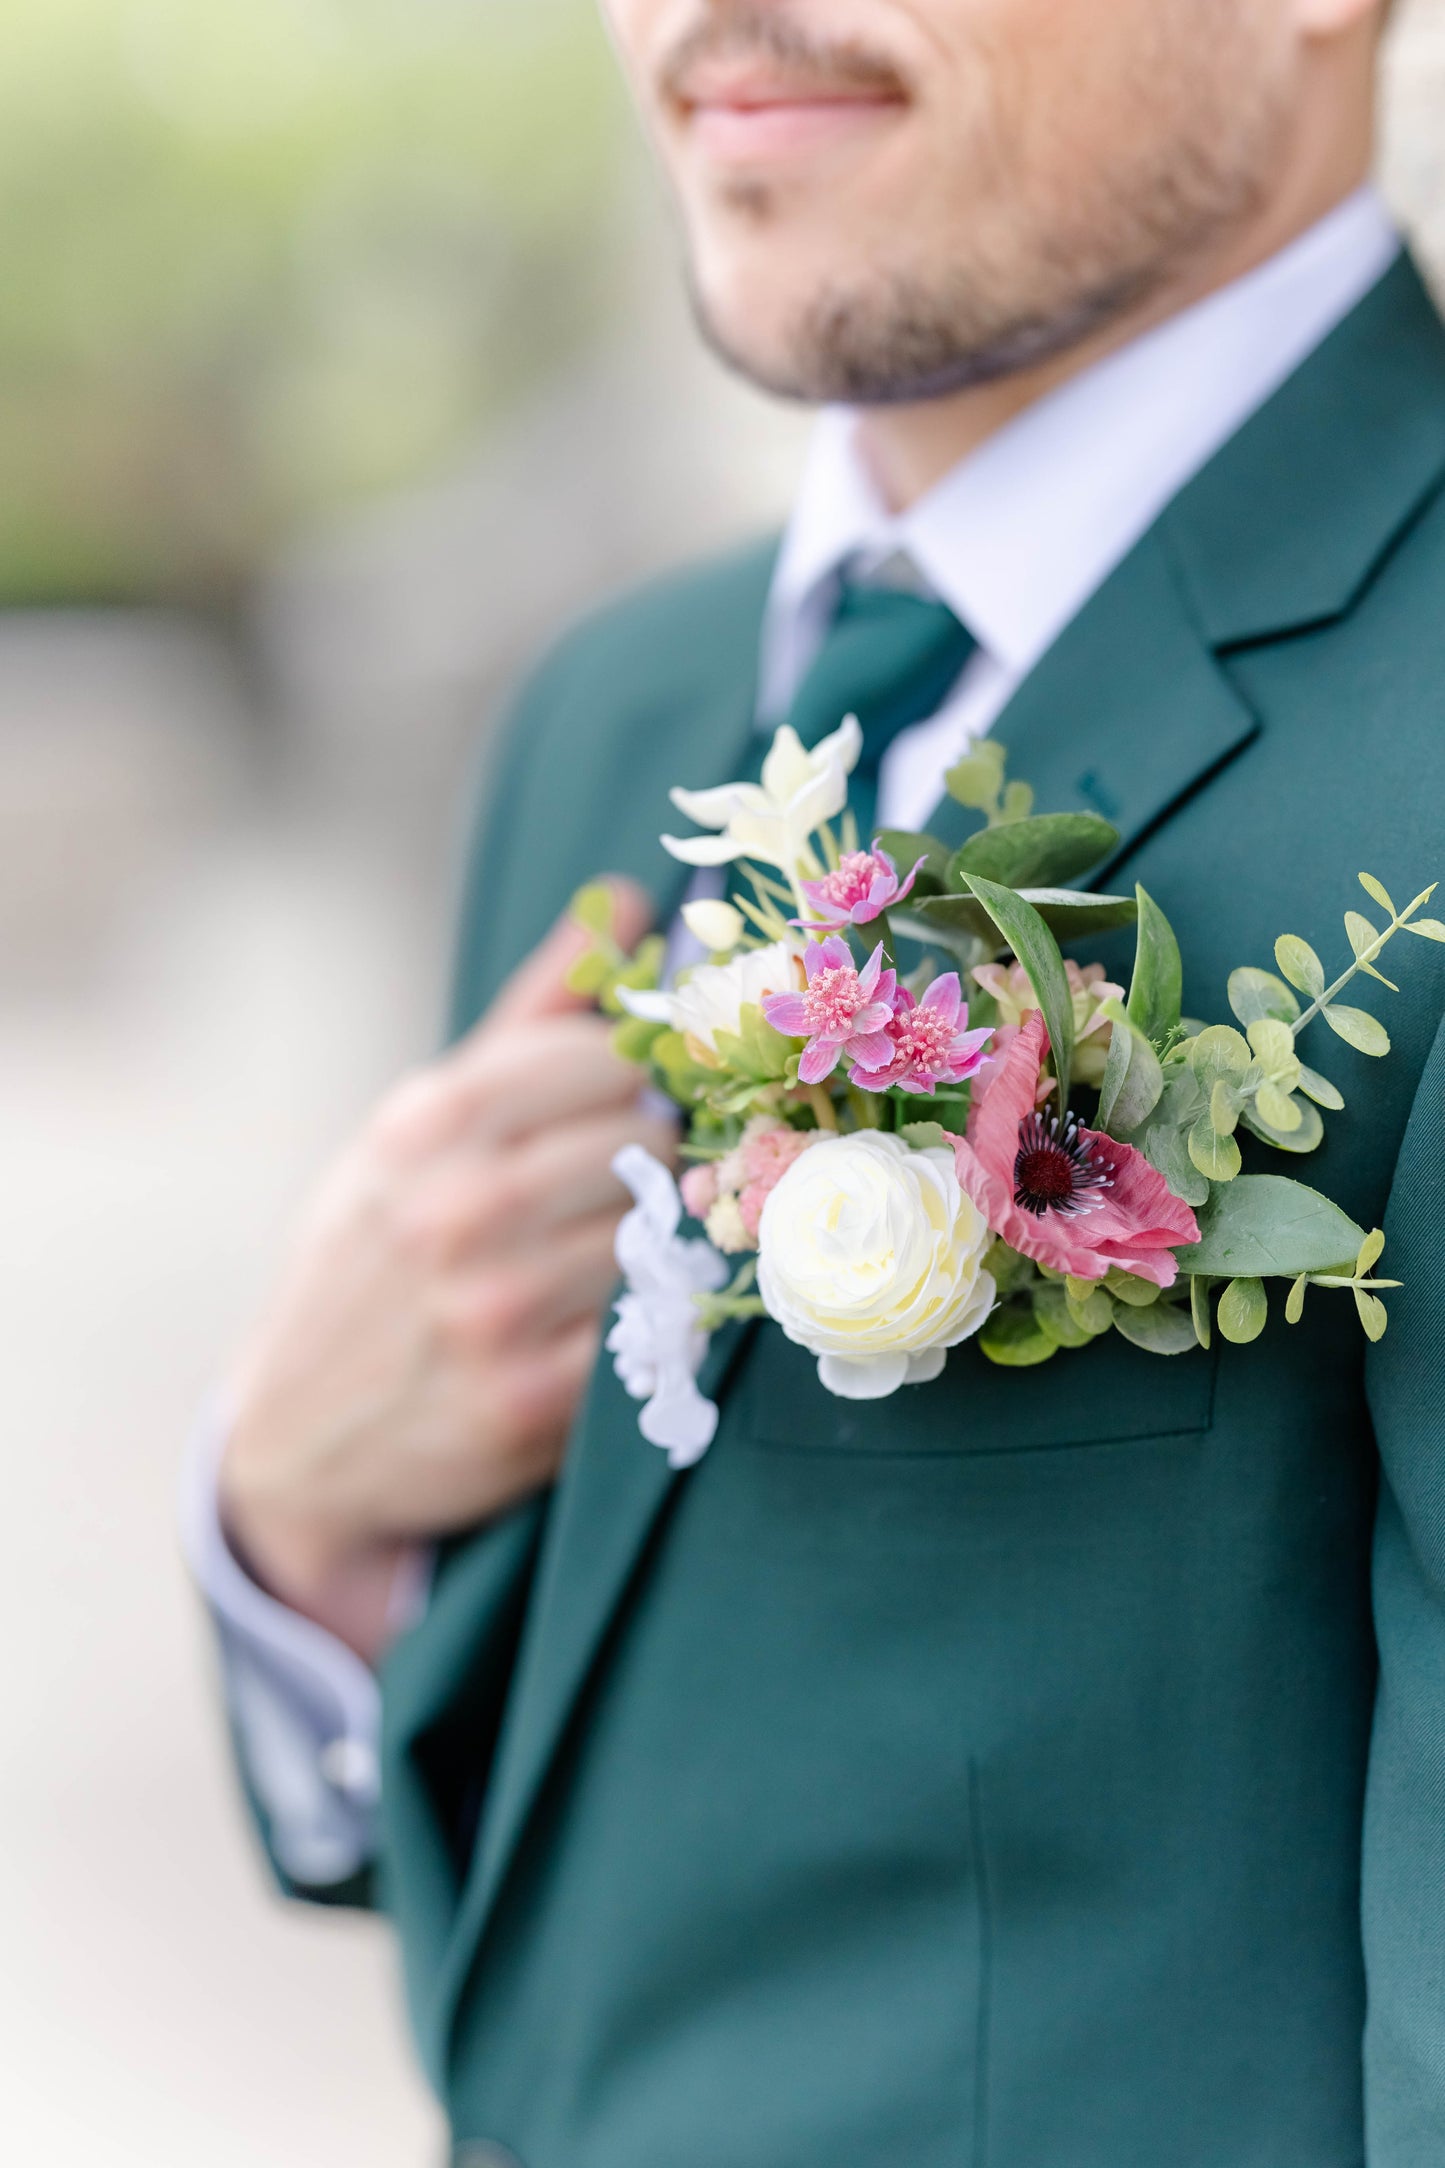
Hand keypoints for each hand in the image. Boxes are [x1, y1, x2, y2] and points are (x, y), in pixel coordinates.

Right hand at [217, 880, 668, 1662]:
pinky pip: (648, 1326)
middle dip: (657, 1154)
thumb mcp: (420, 1126)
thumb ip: (532, 1016)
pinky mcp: (532, 1400)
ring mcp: (494, 1306)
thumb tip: (630, 902)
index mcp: (427, 1121)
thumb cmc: (377, 1254)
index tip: (639, 1095)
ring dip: (661, 1237)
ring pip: (658, 1230)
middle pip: (644, 1138)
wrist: (301, 1437)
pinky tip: (618, 1314)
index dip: (640, 1072)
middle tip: (645, 1179)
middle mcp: (457, 1207)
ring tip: (627, 1248)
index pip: (603, 1054)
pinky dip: (649, 1316)